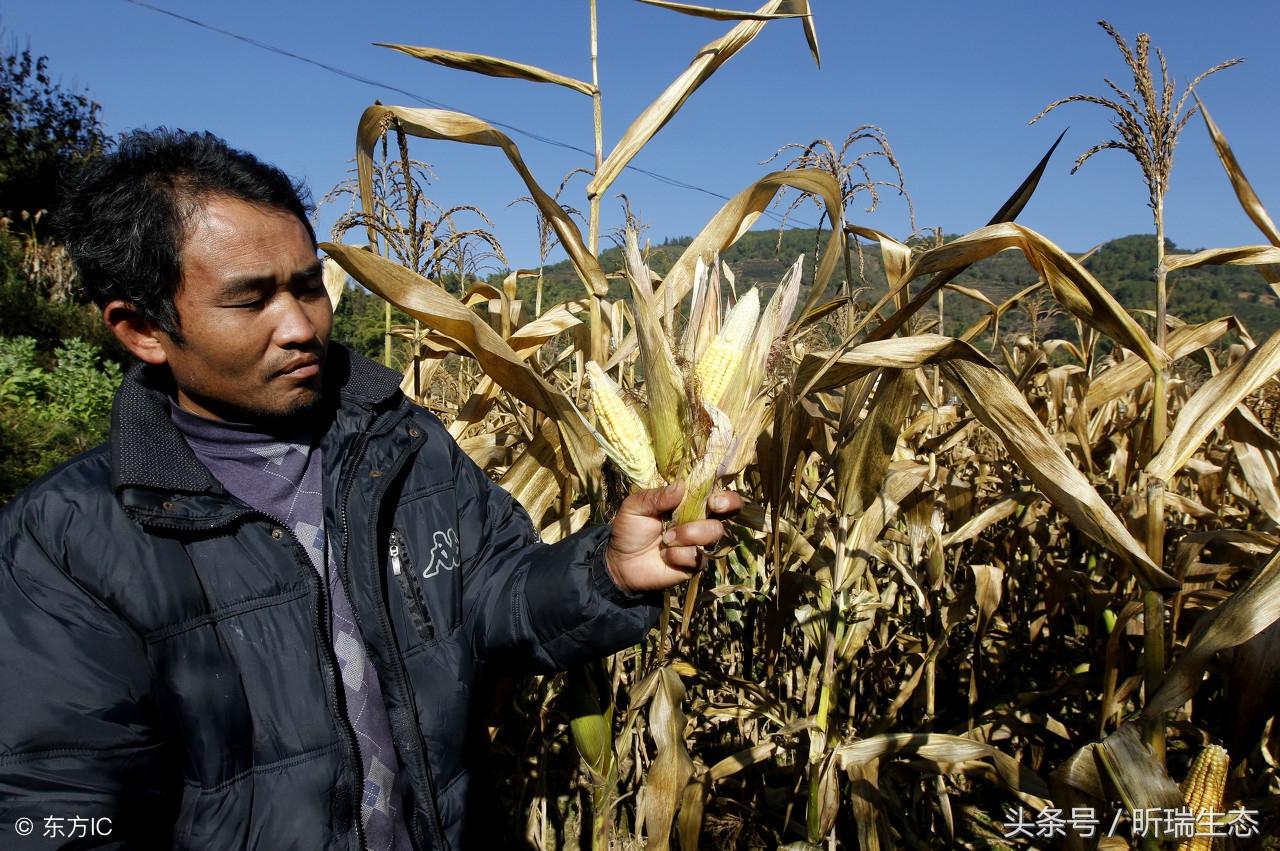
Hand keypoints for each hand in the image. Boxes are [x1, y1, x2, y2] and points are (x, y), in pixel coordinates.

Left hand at [604, 482, 743, 594]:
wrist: (621, 562)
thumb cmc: (630, 530)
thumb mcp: (635, 507)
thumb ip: (656, 496)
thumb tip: (680, 486)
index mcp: (688, 502)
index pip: (716, 492)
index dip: (725, 493)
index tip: (714, 497)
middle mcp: (700, 520)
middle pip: (730, 510)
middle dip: (727, 505)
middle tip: (713, 506)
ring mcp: (700, 543)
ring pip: (714, 533)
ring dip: (689, 533)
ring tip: (666, 538)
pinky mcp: (695, 564)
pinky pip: (697, 557)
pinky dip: (678, 555)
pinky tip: (665, 556)